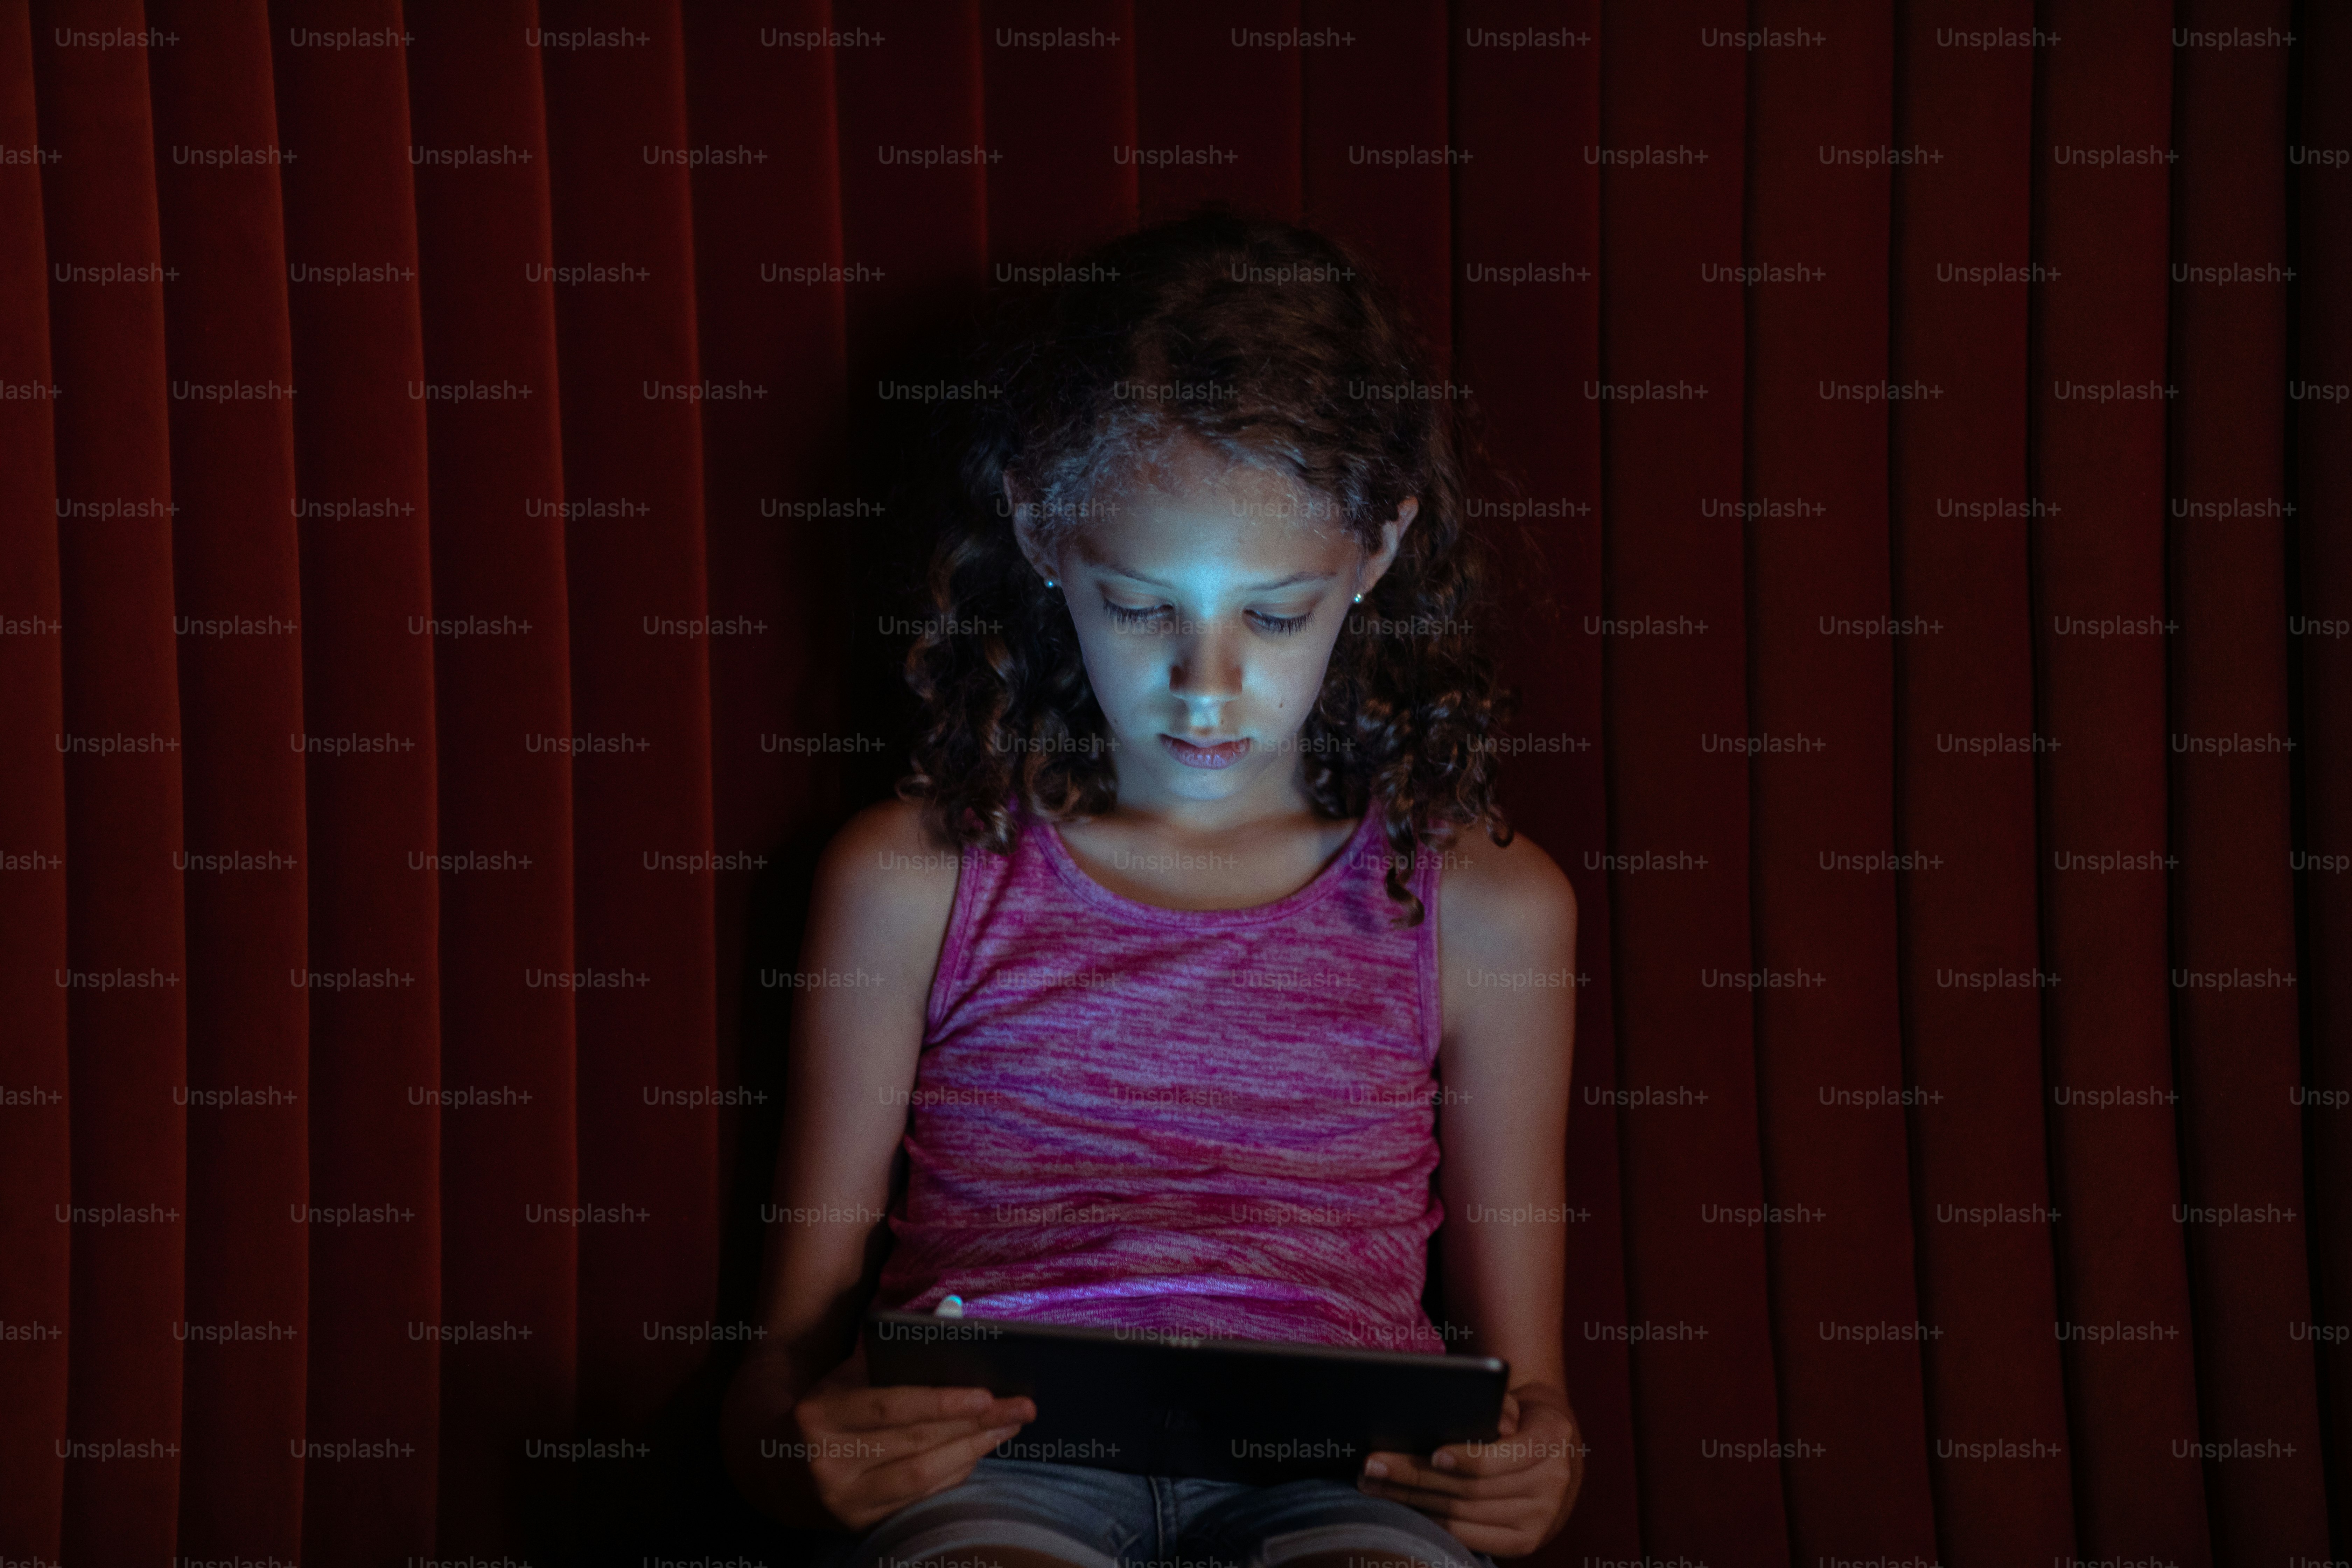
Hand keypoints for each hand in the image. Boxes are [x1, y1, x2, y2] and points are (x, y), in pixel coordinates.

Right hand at [786, 1343, 1035, 1531]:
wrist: (775, 1464)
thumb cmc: (826, 1405)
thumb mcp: (846, 1372)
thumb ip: (893, 1344)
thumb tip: (954, 1314)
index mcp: (820, 1414)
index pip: (891, 1407)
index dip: (942, 1402)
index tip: (988, 1394)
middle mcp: (827, 1462)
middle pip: (915, 1442)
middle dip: (974, 1425)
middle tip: (1020, 1407)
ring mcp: (842, 1499)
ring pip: (922, 1477)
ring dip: (973, 1450)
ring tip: (1009, 1427)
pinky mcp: (857, 1523)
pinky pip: (919, 1499)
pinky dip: (954, 1474)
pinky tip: (979, 1452)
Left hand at [1357, 1384, 1585, 1557]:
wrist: (1556, 1453)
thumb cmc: (1522, 1419)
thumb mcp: (1519, 1402)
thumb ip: (1500, 1406)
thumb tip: (1488, 1420)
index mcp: (1551, 1441)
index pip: (1502, 1457)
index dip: (1467, 1459)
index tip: (1432, 1454)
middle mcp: (1551, 1486)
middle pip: (1471, 1489)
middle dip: (1416, 1478)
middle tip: (1373, 1466)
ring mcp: (1538, 1521)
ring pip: (1463, 1515)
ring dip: (1413, 1502)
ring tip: (1375, 1486)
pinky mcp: (1524, 1543)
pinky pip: (1469, 1537)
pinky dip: (1432, 1524)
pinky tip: (1403, 1510)